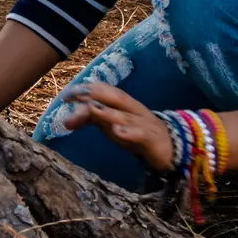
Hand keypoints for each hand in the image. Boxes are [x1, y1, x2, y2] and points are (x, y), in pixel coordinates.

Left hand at [60, 83, 176, 170]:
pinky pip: (140, 134)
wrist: (171, 148)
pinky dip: (129, 132)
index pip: (106, 91)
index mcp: (125, 104)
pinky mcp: (151, 139)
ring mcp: (143, 123)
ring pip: (125, 115)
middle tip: (75, 95)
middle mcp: (134, 110)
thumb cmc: (136, 132)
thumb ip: (92, 120)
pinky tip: (117, 131)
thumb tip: (66, 121)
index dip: (87, 89)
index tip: (67, 94)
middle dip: (95, 93)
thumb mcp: (113, 125)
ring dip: (108, 111)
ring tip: (92, 108)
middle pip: (116, 97)